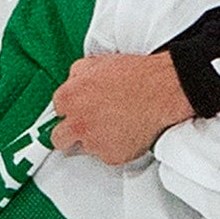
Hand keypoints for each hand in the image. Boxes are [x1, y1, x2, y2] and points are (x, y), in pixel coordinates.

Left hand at [48, 49, 194, 165]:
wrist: (162, 90)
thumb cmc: (135, 75)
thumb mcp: (97, 62)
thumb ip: (77, 75)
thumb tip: (73, 82)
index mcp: (68, 98)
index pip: (57, 111)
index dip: (71, 110)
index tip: (79, 110)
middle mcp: (76, 123)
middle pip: (59, 138)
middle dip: (70, 133)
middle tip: (87, 125)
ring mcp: (93, 142)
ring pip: (85, 148)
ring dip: (95, 139)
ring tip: (116, 123)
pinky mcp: (111, 156)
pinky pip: (107, 156)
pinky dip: (115, 147)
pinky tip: (127, 132)